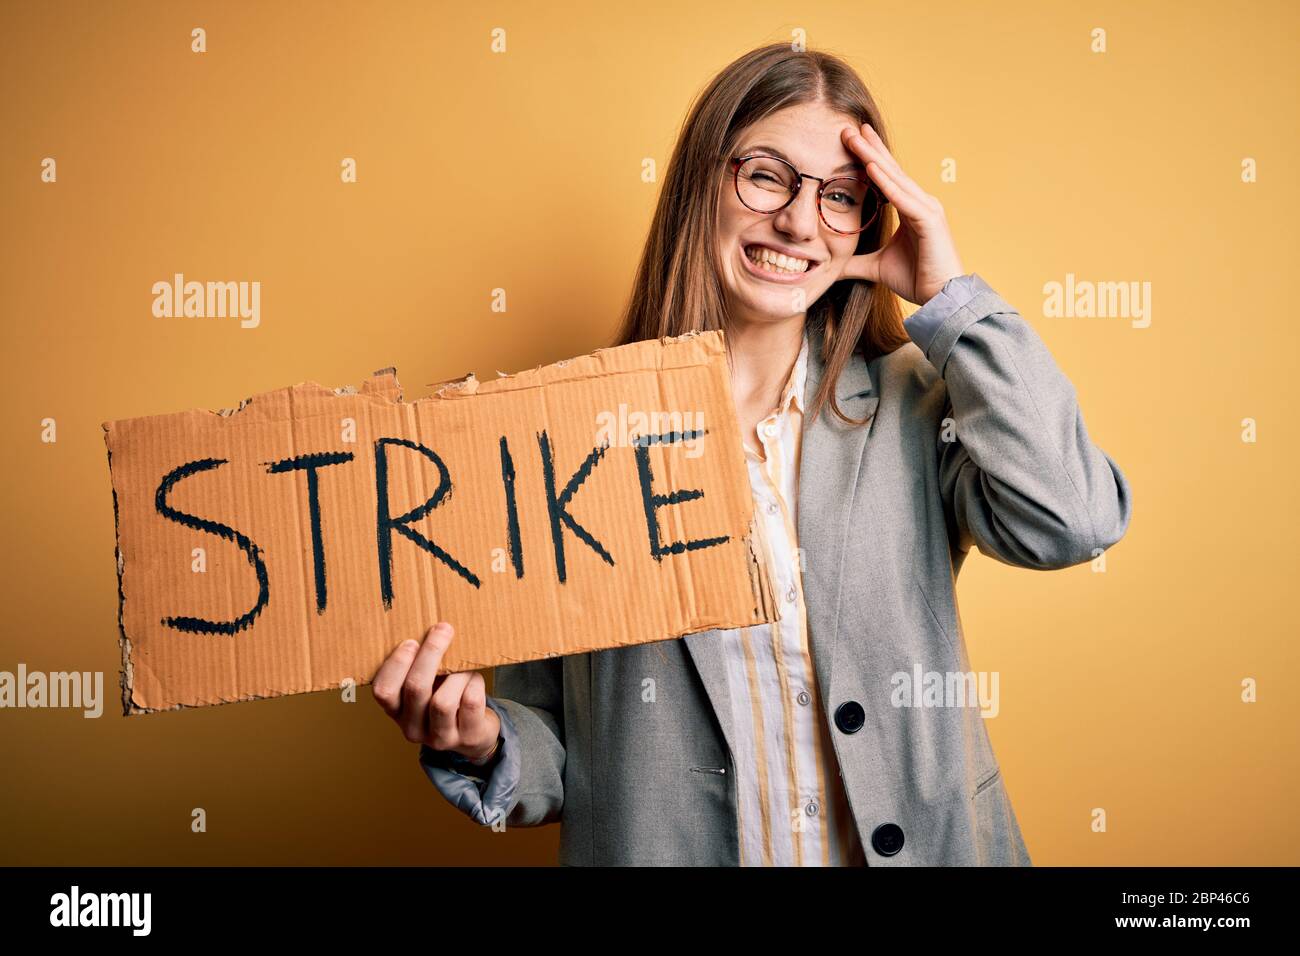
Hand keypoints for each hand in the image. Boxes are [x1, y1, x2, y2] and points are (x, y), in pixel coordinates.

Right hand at [372, 622, 500, 761]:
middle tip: (442, 630)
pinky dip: (474, 683)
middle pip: (415, 689)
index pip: (383, 691)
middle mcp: (413, 728)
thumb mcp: (426, 685)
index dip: (396, 665)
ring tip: (463, 665)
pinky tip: (473, 679)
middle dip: (430, 655)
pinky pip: (470, 703)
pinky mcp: (467, 736)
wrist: (474, 733)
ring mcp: (440, 737)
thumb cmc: (445, 697)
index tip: (411, 641)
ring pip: (443, 702)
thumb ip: (419, 665)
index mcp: (396, 711)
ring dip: (456, 674)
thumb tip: (430, 629)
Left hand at [838, 122, 964, 304]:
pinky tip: (870, 167)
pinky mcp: (929, 220)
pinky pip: (902, 198)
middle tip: (849, 127)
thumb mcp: (875, 267)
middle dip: (869, 148)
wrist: (940, 299)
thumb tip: (831, 266)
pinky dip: (886, 182)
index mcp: (911, 208)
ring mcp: (927, 208)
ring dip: (873, 157)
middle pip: (890, 170)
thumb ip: (854, 262)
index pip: (886, 177)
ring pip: (894, 178)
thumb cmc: (916, 280)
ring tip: (854, 137)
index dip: (869, 158)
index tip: (852, 140)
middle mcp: (921, 202)